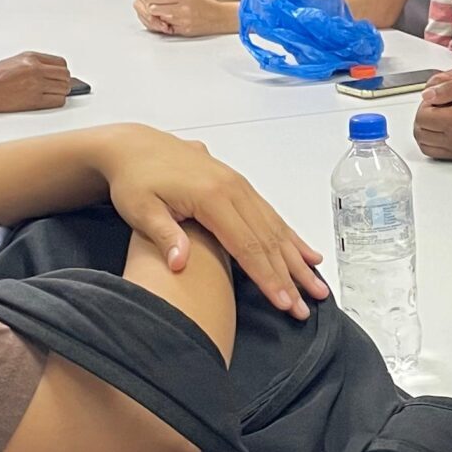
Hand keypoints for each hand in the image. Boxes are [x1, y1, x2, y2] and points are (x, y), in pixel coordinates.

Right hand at [0, 51, 74, 112]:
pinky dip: (57, 101)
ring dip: (61, 91)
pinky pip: (58, 100)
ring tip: (52, 93)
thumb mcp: (13, 60)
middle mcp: (36, 69)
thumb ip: (33, 61)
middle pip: (65, 75)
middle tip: (57, 85)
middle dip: (63, 81)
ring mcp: (37, 85)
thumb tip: (48, 67)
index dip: (61, 70)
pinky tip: (49, 100)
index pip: (61, 63)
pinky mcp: (35, 100)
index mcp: (31, 57)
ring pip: (64, 88)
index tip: (58, 75)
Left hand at [95, 127, 327, 318]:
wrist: (134, 146)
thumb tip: (179, 265)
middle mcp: (233, 189)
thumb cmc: (135, 179)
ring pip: (275, 228)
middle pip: (268, 240)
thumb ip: (164, 236)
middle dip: (290, 276)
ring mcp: (239, 185)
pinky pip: (270, 214)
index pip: (247, 246)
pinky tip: (307, 252)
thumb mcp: (140, 209)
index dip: (267, 277)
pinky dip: (290, 236)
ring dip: (297, 259)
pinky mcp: (238, 185)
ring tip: (316, 285)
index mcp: (212, 197)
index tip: (284, 302)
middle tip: (307, 305)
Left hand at [133, 0, 223, 37]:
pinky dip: (168, 25)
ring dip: (160, 17)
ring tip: (164, 15)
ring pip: (160, 19)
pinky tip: (171, 23)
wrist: (220, 17)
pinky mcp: (184, 30)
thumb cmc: (207, 6)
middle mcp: (183, 8)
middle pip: (155, 9)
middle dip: (153, 9)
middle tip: (154, 8)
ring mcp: (183, 20)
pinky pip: (169, 28)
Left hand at [412, 67, 451, 160]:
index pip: (422, 116)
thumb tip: (427, 95)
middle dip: (422, 117)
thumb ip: (449, 87)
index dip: (425, 104)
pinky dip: (434, 142)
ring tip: (438, 118)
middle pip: (420, 133)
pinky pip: (438, 154)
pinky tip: (446, 129)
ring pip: (426, 146)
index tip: (436, 97)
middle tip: (435, 107)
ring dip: (426, 131)